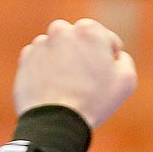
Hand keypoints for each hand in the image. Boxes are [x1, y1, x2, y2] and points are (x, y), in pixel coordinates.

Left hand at [12, 18, 137, 126]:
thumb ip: (124, 59)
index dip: (110, 61)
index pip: (106, 40)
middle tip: (87, 83)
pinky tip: (54, 90)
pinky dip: (48, 72)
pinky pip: (42, 62)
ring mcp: (41, 43)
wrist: (55, 122)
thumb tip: (115, 55)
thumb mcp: (126, 81)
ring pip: (59, 51)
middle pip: (80, 42)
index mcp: (89, 29)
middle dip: (84, 57)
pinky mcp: (26, 58)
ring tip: (69, 89)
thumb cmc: (94, 101)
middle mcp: (62, 29)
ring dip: (65, 63)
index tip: (105, 78)